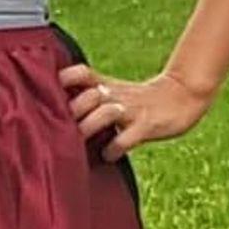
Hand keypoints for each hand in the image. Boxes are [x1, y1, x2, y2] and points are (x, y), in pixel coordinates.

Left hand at [58, 63, 213, 161]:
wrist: (182, 97)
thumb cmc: (139, 100)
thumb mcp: (114, 90)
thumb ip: (87, 95)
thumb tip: (53, 111)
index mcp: (106, 85)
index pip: (81, 73)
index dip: (63, 80)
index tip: (46, 95)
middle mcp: (116, 94)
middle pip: (88, 96)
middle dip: (70, 112)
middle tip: (56, 131)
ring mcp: (132, 110)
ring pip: (105, 113)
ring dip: (88, 128)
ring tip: (78, 144)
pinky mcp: (146, 126)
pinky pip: (126, 138)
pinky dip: (113, 149)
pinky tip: (107, 155)